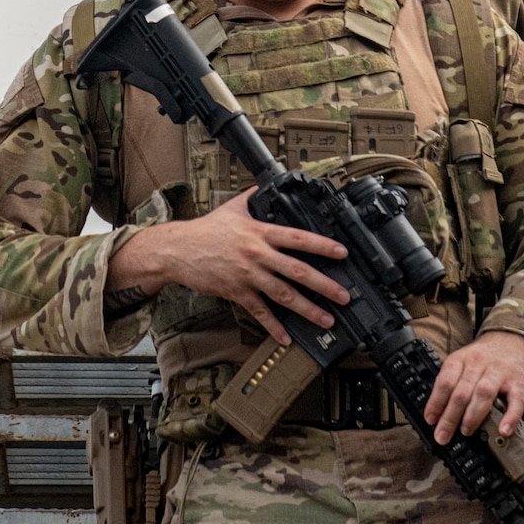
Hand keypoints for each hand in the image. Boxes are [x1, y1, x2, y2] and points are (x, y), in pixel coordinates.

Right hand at [107, 191, 349, 344]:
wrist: (179, 249)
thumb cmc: (206, 230)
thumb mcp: (233, 207)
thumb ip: (254, 197)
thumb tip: (267, 185)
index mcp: (259, 232)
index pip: (298, 238)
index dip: (322, 245)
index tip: (342, 252)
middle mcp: (257, 254)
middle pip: (297, 270)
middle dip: (324, 285)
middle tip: (344, 296)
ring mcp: (248, 275)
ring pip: (283, 294)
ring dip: (307, 309)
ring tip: (326, 319)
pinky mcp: (236, 292)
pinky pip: (259, 312)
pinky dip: (274, 327)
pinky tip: (286, 338)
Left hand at [422, 330, 523, 440]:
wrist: (512, 341)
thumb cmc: (484, 358)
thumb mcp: (463, 362)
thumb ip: (453, 382)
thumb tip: (437, 412)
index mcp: (461, 359)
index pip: (445, 381)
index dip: (436, 402)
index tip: (431, 420)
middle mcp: (479, 364)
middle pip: (461, 391)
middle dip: (450, 417)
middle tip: (443, 435)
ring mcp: (499, 372)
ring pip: (483, 394)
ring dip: (472, 416)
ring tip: (466, 431)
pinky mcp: (518, 382)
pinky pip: (516, 400)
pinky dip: (510, 417)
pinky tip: (504, 429)